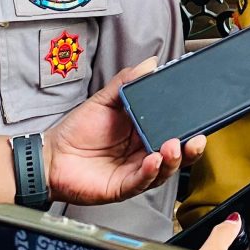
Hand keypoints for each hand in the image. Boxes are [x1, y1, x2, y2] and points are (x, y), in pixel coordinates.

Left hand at [43, 57, 206, 205]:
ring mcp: (135, 171)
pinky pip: (142, 181)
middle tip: (195, 138)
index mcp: (143, 131)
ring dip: (172, 159)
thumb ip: (126, 81)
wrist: (51, 156)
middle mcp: (143, 152)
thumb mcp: (104, 100)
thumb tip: (149, 63)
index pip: (173, 130)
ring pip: (164, 169)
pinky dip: (150, 172)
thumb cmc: (76, 131)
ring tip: (173, 146)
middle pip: (176, 153)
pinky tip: (153, 160)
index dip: (188, 127)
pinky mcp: (123, 186)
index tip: (199, 118)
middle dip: (189, 148)